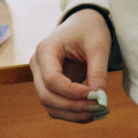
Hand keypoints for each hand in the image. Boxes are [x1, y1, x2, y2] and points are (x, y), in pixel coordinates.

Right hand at [31, 8, 110, 122]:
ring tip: (97, 112)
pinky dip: (72, 113)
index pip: (52, 80)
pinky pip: (56, 106)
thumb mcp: (98, 46)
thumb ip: (98, 72)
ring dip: (73, 114)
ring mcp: (40, 76)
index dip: (73, 93)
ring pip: (50, 105)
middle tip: (98, 108)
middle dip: (73, 107)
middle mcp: (38, 64)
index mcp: (45, 49)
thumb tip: (100, 99)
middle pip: (46, 96)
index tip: (96, 96)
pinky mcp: (49, 85)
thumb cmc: (90, 29)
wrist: (84, 23)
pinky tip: (90, 111)